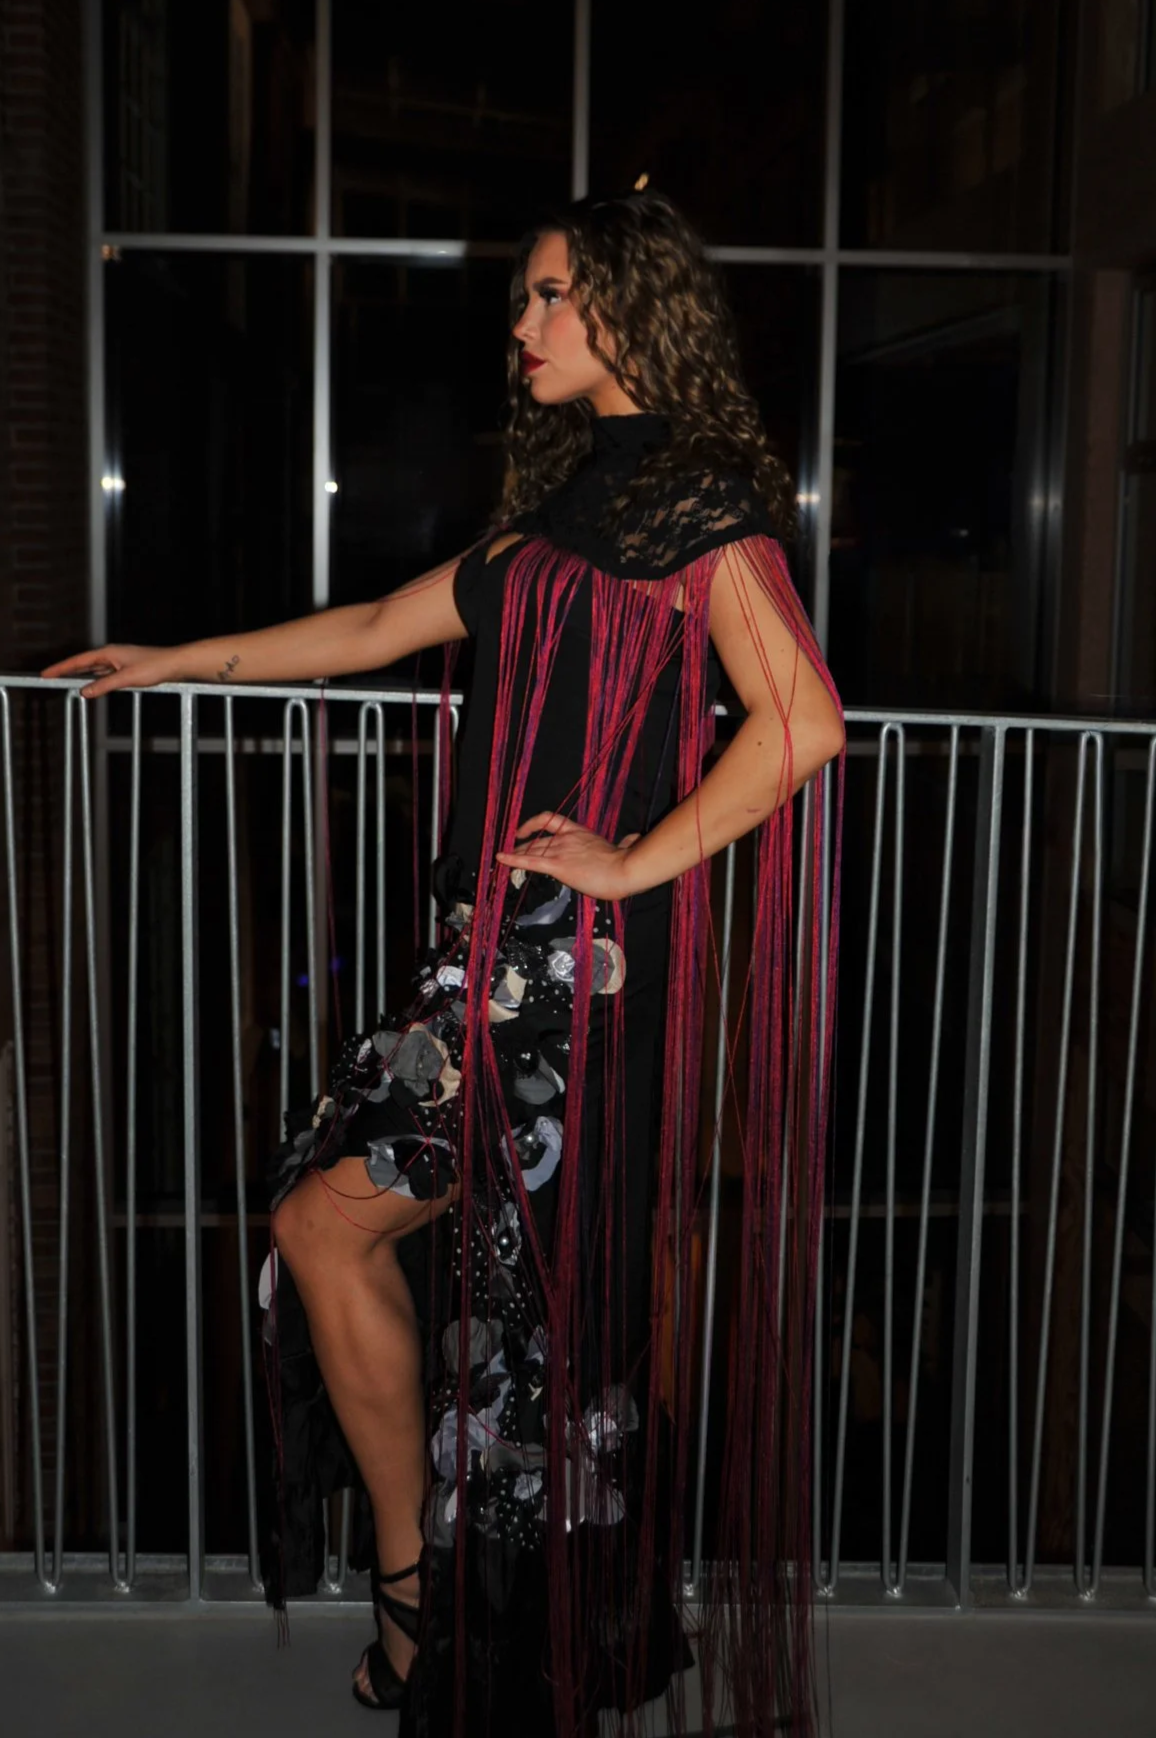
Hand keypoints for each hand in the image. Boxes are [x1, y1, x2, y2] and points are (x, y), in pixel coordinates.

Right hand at [40, 644, 182, 699]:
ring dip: (80, 675)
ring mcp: (119, 661)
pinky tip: (92, 685)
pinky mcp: (126, 668)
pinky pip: (104, 674)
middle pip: (83, 663)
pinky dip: (95, 679)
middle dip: (66, 670)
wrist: (175, 664)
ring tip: (64, 681)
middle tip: (50, 677)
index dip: (61, 668)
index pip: (78, 661)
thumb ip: (105, 686)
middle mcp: (112, 654)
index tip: (46, 673)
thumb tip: (85, 691)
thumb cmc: (155, 666)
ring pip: (94, 669)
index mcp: (108, 652)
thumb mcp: (127, 678)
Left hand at [495, 812, 642, 900]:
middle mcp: (567, 838)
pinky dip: (513, 859)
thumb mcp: (624, 848)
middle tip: (512, 852)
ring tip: (503, 859)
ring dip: (517, 855)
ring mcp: (561, 851)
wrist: (625, 870)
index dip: (535, 823)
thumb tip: (633, 839)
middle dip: (523, 847)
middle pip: (538, 840)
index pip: (552, 820)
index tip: (526, 830)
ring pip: (532, 851)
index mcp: (581, 833)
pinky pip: (530, 861)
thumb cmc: (627, 863)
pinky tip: (500, 859)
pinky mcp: (557, 865)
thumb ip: (626, 842)